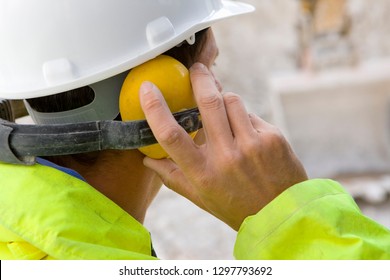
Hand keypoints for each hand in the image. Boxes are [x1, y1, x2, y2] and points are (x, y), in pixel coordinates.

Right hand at [139, 63, 307, 229]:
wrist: (282, 214)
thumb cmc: (236, 207)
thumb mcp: (201, 197)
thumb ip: (172, 177)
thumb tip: (147, 159)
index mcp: (202, 173)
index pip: (171, 136)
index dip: (155, 108)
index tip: (148, 89)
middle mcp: (226, 157)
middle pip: (208, 102)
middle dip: (200, 78)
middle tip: (197, 69)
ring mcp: (252, 145)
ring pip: (231, 100)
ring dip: (224, 99)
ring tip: (225, 113)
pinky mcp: (272, 137)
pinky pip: (250, 113)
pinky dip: (243, 116)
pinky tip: (247, 134)